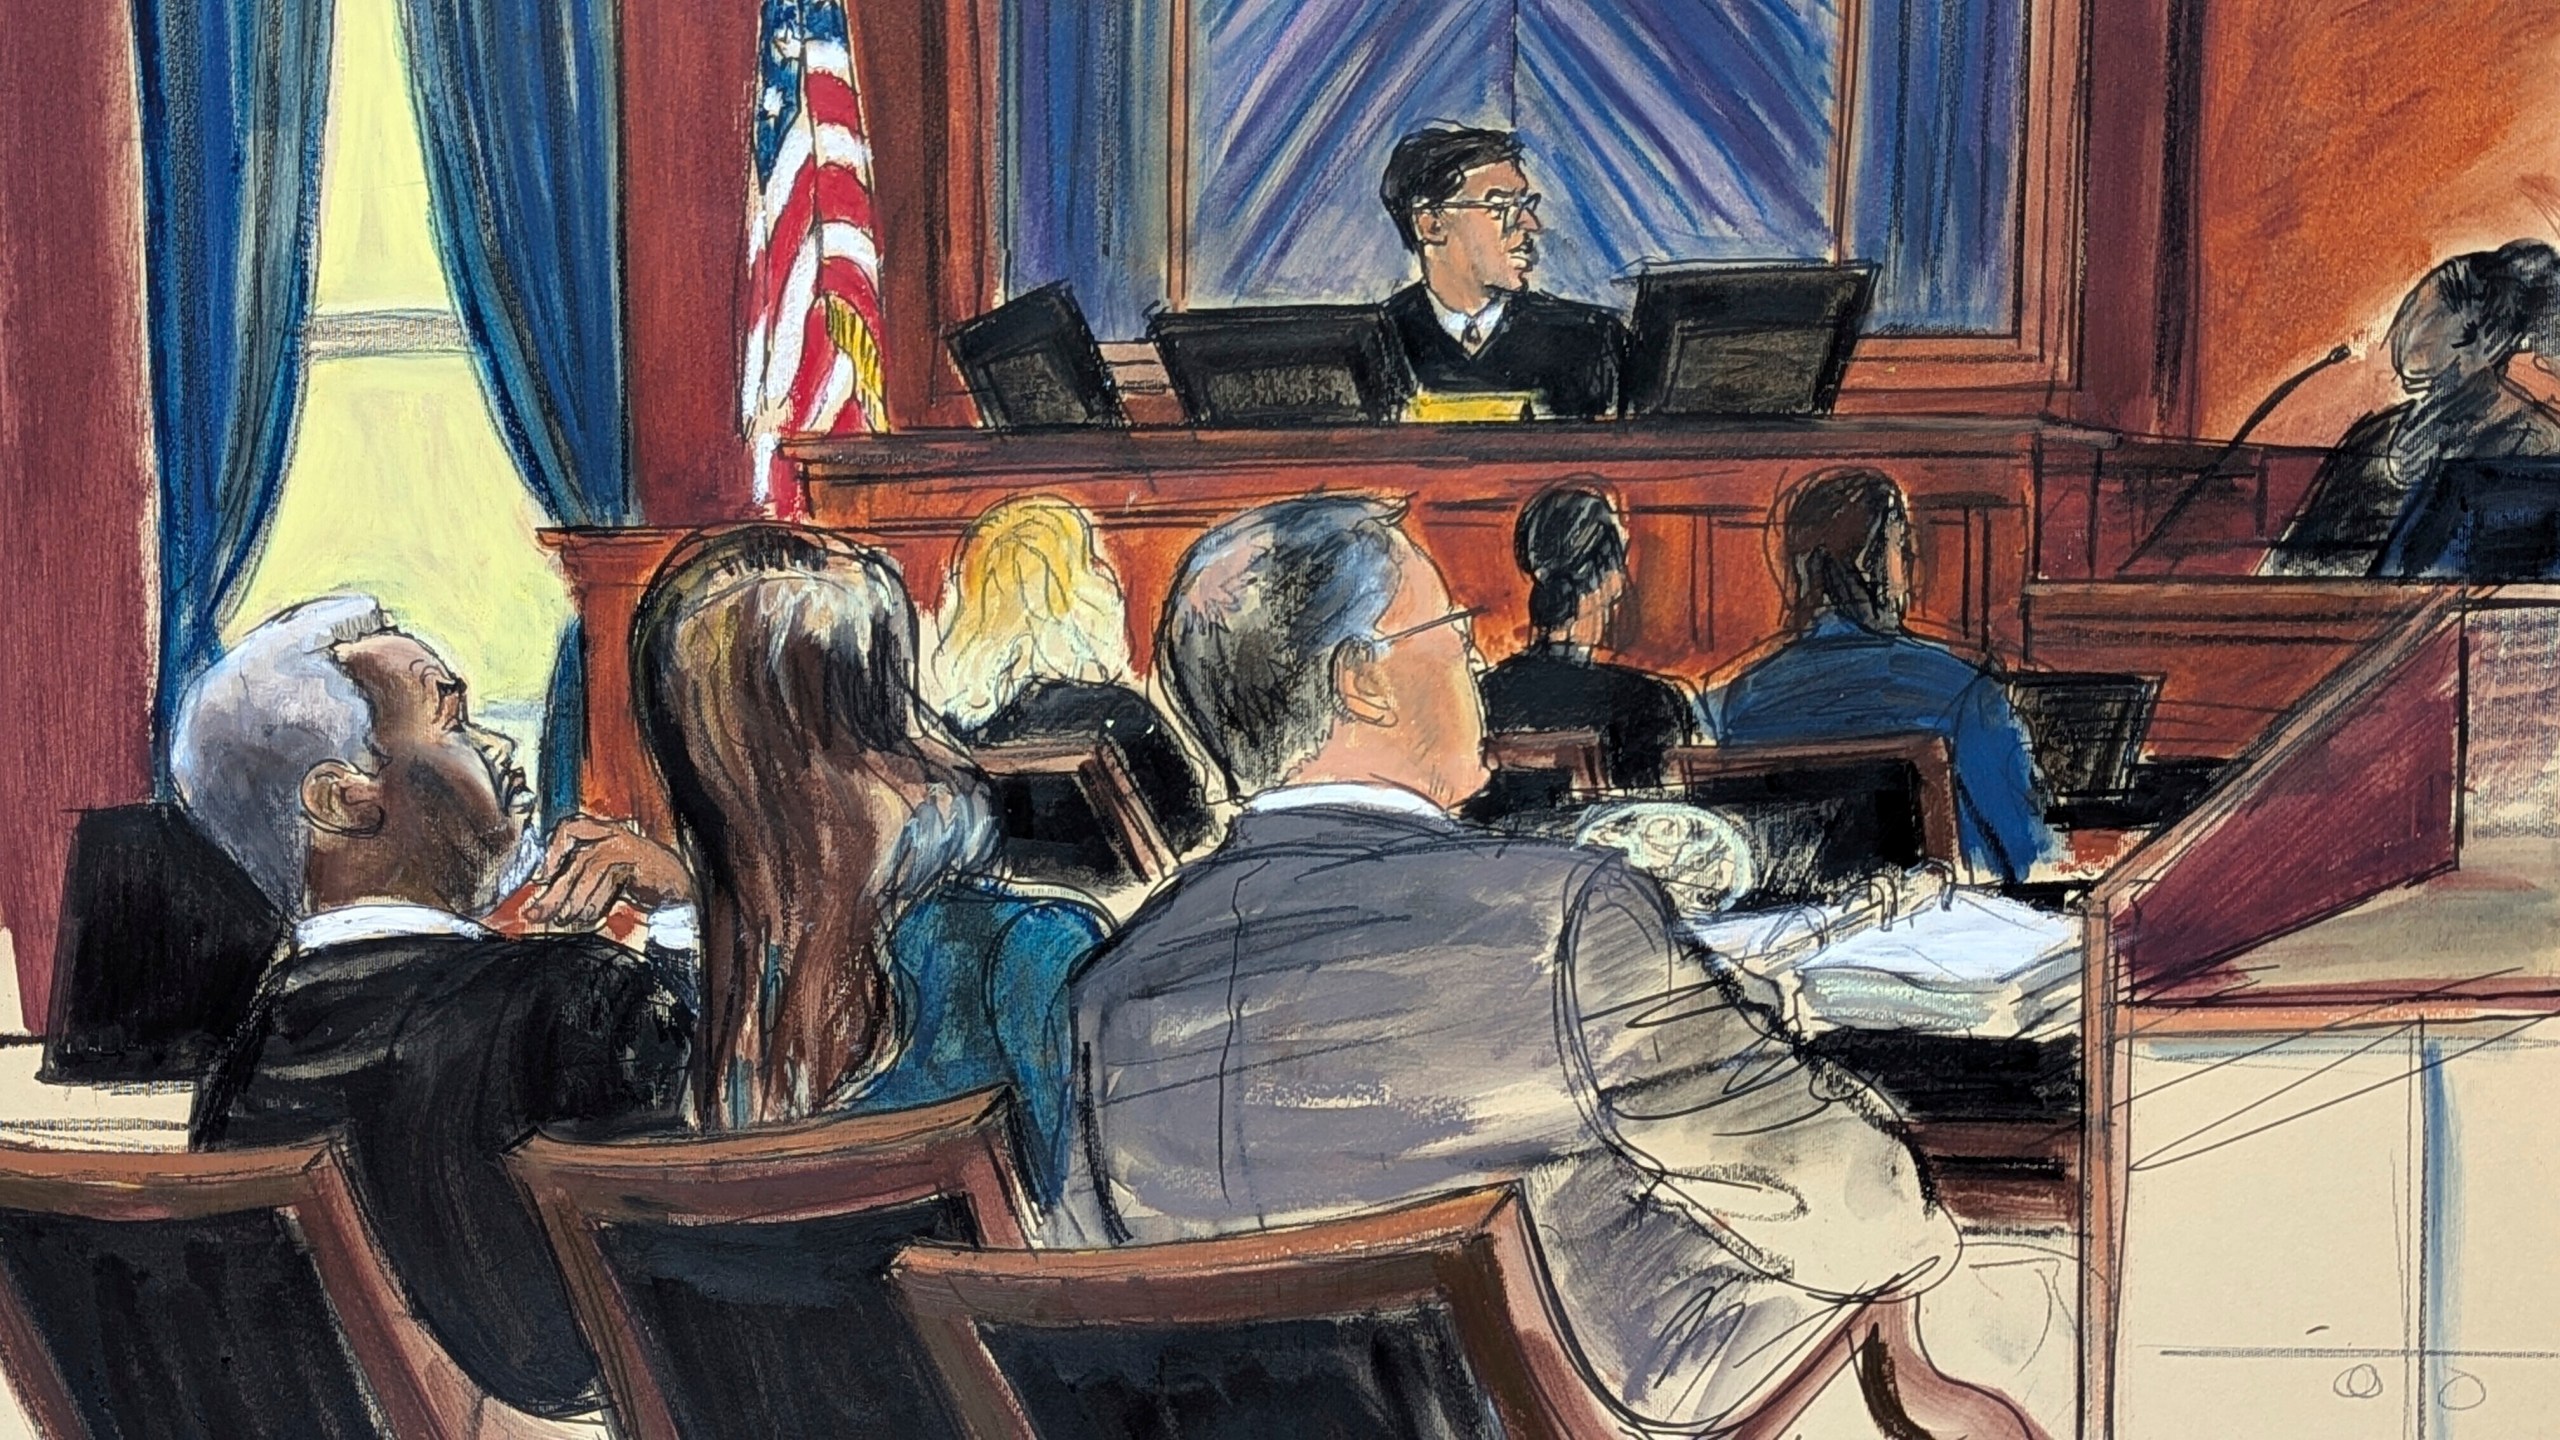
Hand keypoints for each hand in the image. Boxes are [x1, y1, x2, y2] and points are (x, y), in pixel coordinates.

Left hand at [522, 815, 693, 930]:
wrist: (677, 888)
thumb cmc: (637, 881)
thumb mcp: (603, 878)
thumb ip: (578, 881)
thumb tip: (545, 898)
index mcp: (603, 832)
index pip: (570, 828)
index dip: (552, 851)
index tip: (541, 879)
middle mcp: (615, 833)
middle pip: (577, 858)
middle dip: (555, 890)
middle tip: (537, 914)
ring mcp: (629, 845)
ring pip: (590, 868)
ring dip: (574, 899)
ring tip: (566, 920)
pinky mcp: (640, 861)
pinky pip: (609, 877)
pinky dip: (595, 901)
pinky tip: (589, 917)